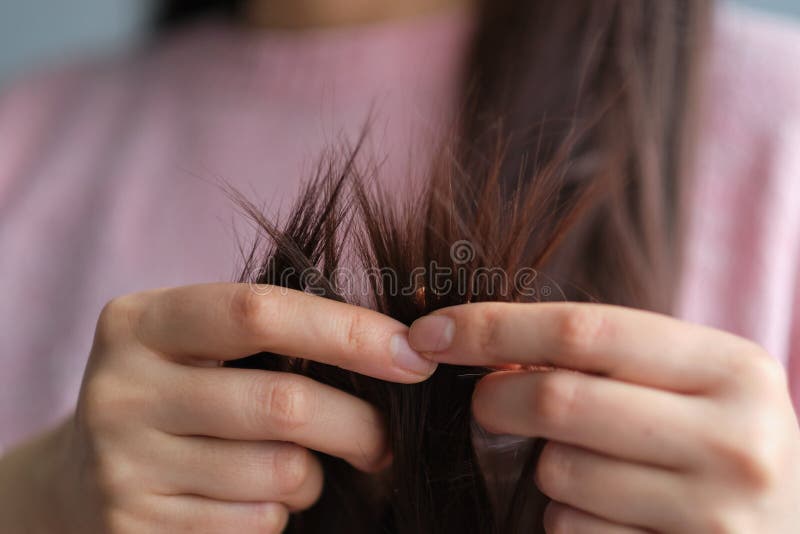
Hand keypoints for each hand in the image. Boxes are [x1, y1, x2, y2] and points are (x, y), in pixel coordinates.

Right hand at [0, 283, 434, 533]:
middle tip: (386, 440)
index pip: (259, 312)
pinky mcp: (135, 528)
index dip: (348, 332)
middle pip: (284, 404)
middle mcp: (122, 388)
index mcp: (142, 322)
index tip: (413, 355)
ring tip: (294, 469)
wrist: (77, 480)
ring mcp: (123, 465)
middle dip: (360, 426)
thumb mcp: (197, 347)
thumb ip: (272, 337)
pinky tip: (249, 500)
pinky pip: (256, 524)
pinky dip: (277, 515)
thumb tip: (398, 349)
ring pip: (280, 474)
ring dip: (312, 478)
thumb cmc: (175, 396)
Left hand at [408, 302, 799, 532]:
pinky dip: (565, 518)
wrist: (788, 529)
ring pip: (557, 473)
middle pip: (558, 399)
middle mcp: (737, 438)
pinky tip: (610, 513)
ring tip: (587, 465)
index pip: (583, 331)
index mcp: (733, 367)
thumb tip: (483, 345)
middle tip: (486, 402)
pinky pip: (572, 530)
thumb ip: (601, 358)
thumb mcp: (683, 383)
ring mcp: (716, 515)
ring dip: (544, 468)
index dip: (492, 328)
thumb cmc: (713, 441)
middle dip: (496, 398)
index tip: (430, 332)